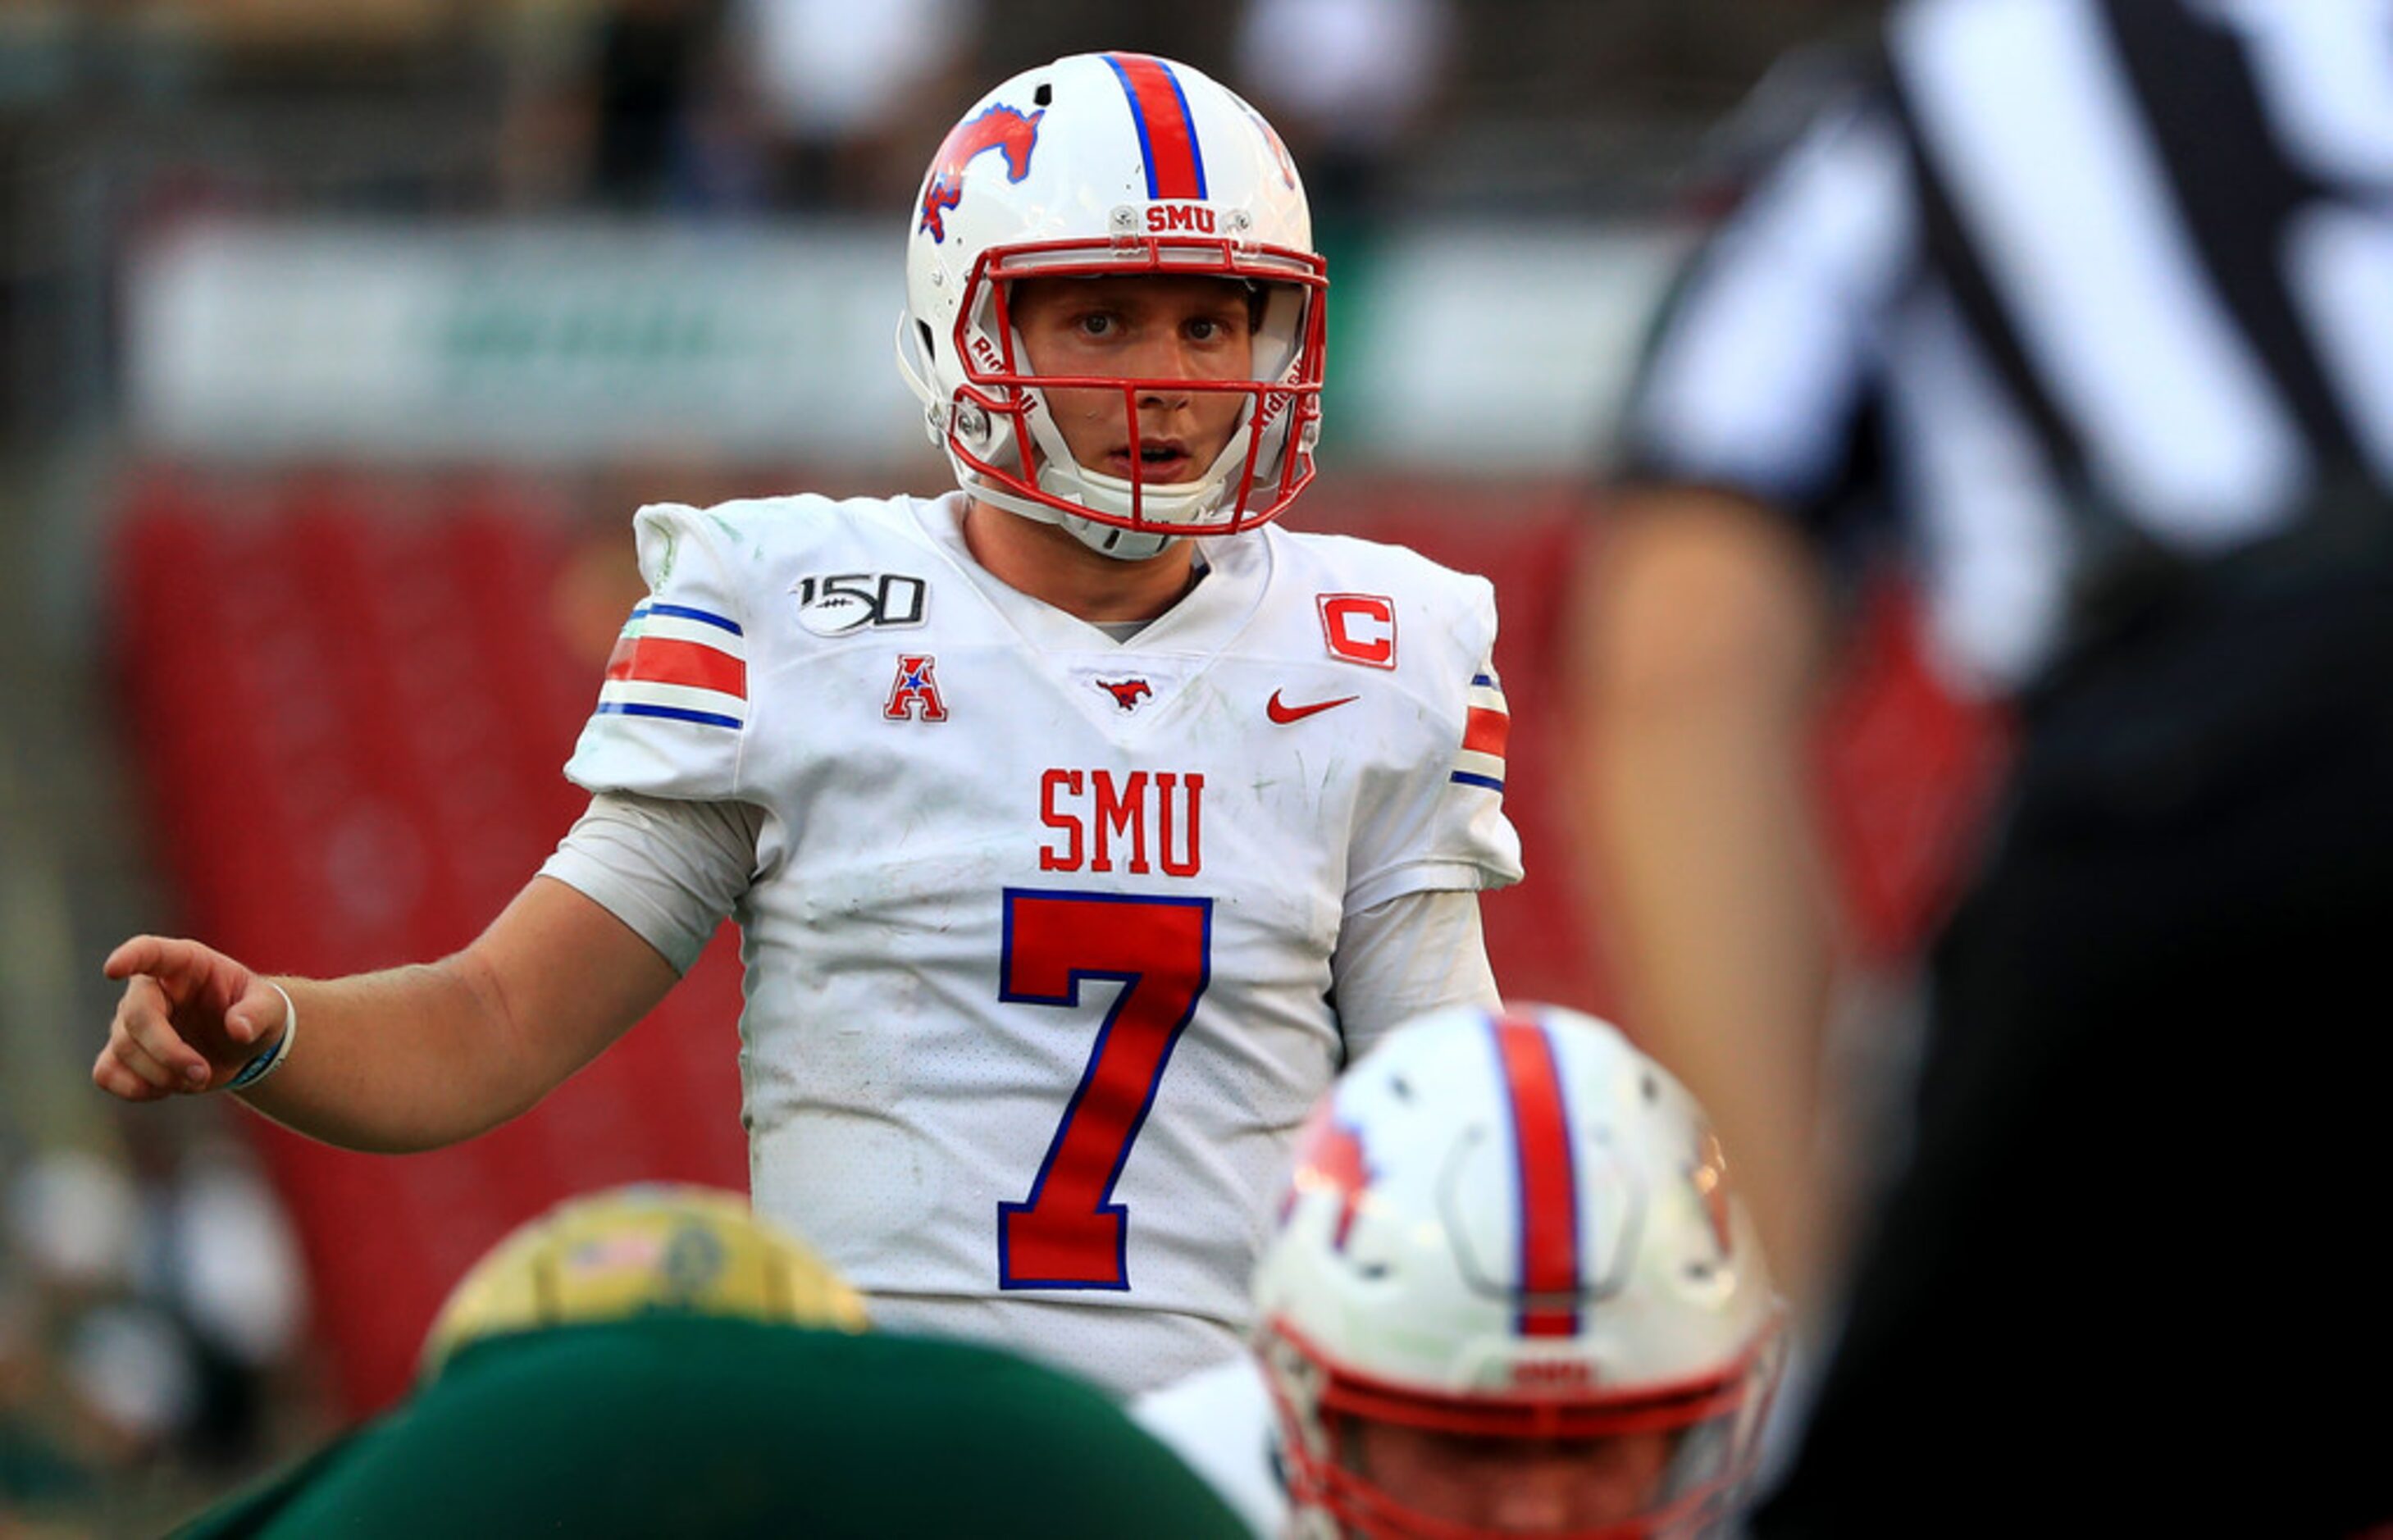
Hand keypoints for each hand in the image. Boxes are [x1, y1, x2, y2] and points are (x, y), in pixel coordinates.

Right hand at [95, 936, 287, 1100]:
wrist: (240, 1044)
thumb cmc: (254, 1014)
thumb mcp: (271, 1009)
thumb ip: (259, 1014)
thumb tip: (239, 1029)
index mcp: (185, 964)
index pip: (149, 952)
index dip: (129, 957)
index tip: (112, 969)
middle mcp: (150, 988)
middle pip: (137, 1018)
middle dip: (168, 1052)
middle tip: (203, 1073)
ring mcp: (129, 1021)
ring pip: (123, 1049)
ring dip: (161, 1075)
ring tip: (198, 1077)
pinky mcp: (121, 1053)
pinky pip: (106, 1073)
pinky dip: (134, 1089)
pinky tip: (166, 1088)